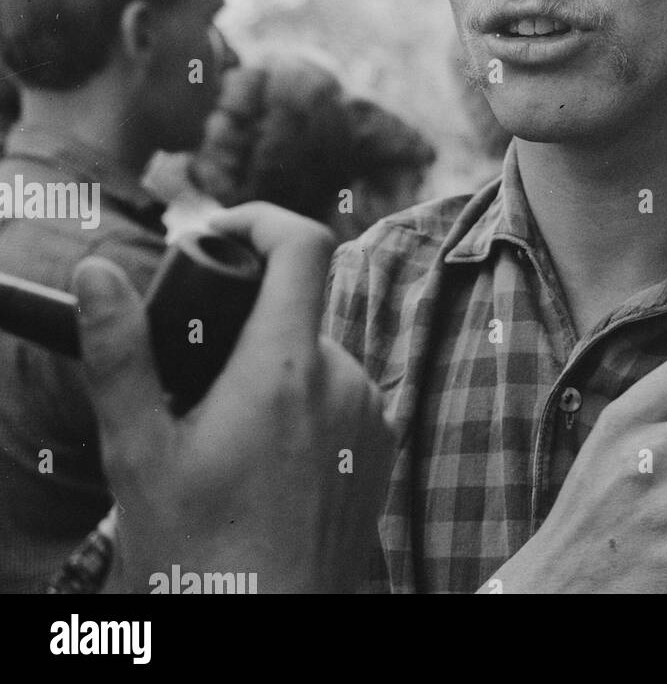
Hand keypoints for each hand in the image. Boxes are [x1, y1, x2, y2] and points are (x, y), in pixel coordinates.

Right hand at [73, 204, 393, 593]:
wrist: (267, 632)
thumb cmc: (199, 554)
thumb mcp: (140, 453)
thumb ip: (122, 353)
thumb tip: (98, 270)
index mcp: (287, 367)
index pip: (302, 243)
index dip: (261, 218)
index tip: (217, 233)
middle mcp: (344, 379)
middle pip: (296, 311)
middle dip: (244, 331)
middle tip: (193, 388)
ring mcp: (371, 416)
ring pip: (315, 360)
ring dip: (273, 377)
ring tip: (224, 443)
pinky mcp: (384, 449)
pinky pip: (340, 400)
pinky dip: (304, 411)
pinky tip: (264, 465)